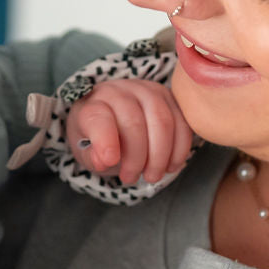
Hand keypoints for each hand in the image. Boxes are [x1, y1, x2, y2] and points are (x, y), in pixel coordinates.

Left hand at [67, 78, 192, 183]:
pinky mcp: (169, 97)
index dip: (105, 140)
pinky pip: (182, 123)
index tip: (110, 161)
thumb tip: (103, 161)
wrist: (113, 118)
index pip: (98, 118)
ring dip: (160, 156)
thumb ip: (92, 156)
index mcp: (93, 104)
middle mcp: (119, 92)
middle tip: (130, 177)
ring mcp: (147, 91)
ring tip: (151, 176)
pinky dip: (179, 149)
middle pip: (134, 123)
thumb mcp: (86, 151)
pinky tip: (170, 166)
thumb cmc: (97, 137)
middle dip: (136, 157)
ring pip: (162, 122)